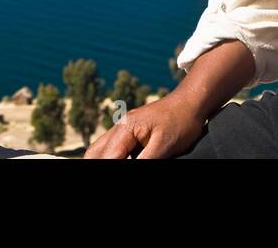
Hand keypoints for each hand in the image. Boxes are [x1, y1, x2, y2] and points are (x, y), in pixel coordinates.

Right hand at [83, 96, 206, 158]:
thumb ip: (145, 161)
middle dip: (94, 161)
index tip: (103, 173)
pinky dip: (108, 156)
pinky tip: (113, 159)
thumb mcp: (163, 145)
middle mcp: (120, 127)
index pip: (110, 156)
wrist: (189, 103)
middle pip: (96, 151)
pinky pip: (111, 146)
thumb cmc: (179, 122)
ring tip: (97, 164)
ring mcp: (124, 128)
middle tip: (87, 167)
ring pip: (100, 147)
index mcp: (126, 128)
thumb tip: (131, 168)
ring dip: (100, 158)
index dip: (107, 166)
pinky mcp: (130, 132)